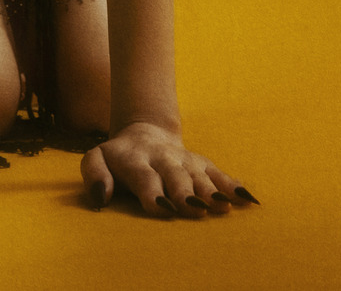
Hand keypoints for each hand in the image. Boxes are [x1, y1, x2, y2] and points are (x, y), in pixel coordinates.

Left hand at [80, 121, 258, 217]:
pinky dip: (233, 186)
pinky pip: (219, 173)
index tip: (161, 207)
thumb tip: (100, 197)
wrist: (143, 133)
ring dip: (211, 190)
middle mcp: (163, 158)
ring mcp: (184, 160)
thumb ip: (93, 174)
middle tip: (194, 208)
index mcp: (136, 160)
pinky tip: (247, 200)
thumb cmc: (118, 158)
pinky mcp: (201, 163)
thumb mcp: (96, 159)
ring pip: (199, 174)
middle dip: (185, 192)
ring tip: (223, 206)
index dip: (152, 191)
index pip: (144, 176)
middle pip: (175, 176)